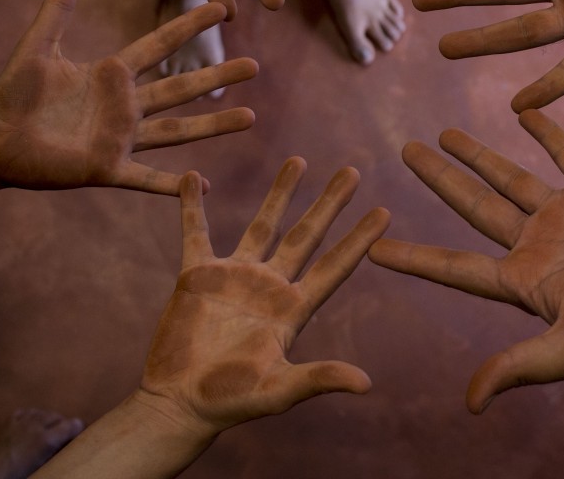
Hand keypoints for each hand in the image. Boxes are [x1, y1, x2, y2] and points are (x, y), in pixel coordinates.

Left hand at [0, 0, 255, 194]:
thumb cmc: (11, 94)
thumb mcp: (37, 48)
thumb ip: (56, 12)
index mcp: (111, 74)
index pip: (159, 45)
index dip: (188, 27)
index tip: (220, 8)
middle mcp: (125, 106)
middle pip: (182, 88)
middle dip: (218, 75)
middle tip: (254, 65)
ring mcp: (120, 138)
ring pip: (177, 131)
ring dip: (213, 125)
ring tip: (250, 116)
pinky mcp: (106, 168)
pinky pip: (146, 178)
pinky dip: (173, 185)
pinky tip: (203, 186)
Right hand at [139, 165, 389, 433]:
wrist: (178, 403)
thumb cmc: (230, 402)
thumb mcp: (278, 391)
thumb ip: (318, 379)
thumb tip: (366, 384)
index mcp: (293, 310)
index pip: (334, 266)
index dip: (358, 240)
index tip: (384, 211)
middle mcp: (270, 286)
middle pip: (307, 235)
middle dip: (330, 204)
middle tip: (353, 171)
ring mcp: (234, 277)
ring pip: (263, 224)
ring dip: (280, 193)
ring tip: (298, 160)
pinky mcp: (197, 276)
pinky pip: (196, 232)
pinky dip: (192, 206)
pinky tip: (192, 178)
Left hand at [369, 109, 563, 411]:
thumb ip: (520, 367)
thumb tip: (471, 403)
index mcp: (523, 281)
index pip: (454, 267)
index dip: (414, 257)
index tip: (373, 246)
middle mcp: (538, 245)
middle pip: (474, 207)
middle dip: (439, 180)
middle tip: (404, 152)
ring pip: (511, 176)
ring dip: (479, 155)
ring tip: (444, 133)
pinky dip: (545, 132)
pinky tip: (521, 112)